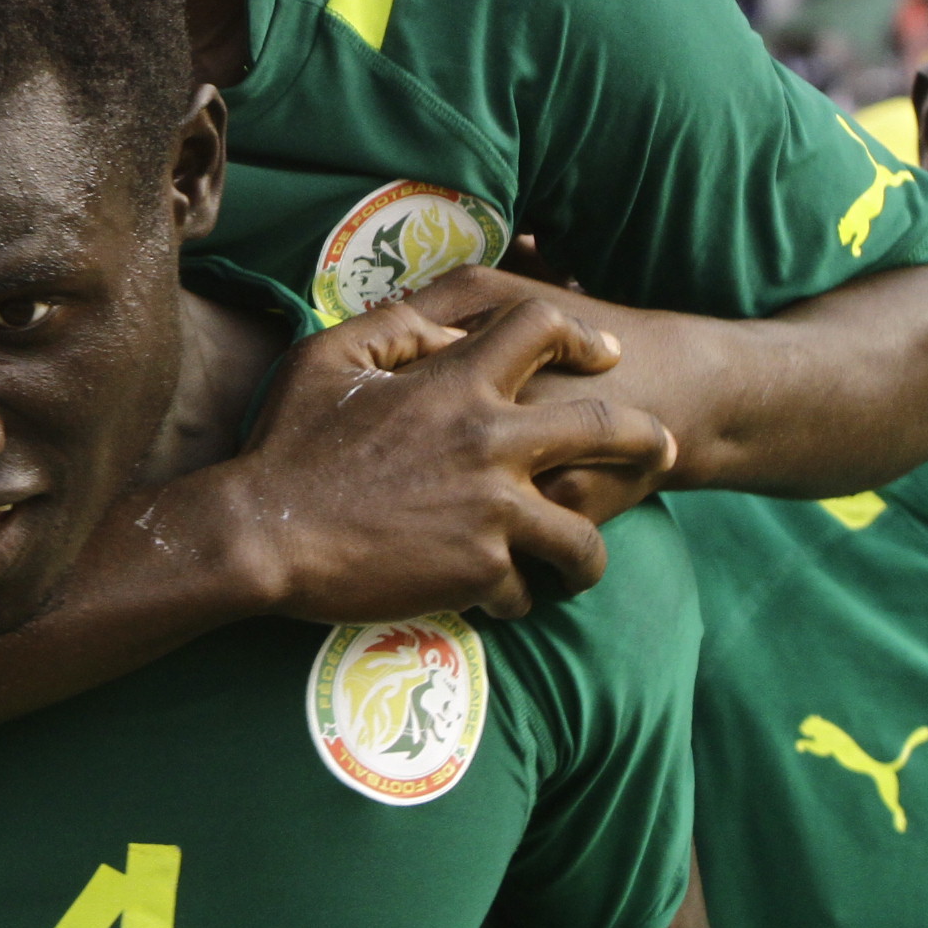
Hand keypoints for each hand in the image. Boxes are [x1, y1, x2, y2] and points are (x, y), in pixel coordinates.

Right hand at [210, 291, 674, 621]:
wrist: (263, 534)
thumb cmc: (287, 442)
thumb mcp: (328, 356)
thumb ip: (396, 328)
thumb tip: (450, 327)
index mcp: (455, 381)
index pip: (543, 329)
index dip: (582, 334)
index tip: (603, 354)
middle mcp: (490, 440)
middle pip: (607, 427)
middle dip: (648, 438)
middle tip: (665, 450)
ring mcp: (493, 510)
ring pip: (585, 538)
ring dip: (590, 553)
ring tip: (582, 563)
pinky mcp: (479, 571)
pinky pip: (525, 588)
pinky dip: (516, 596)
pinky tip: (500, 600)